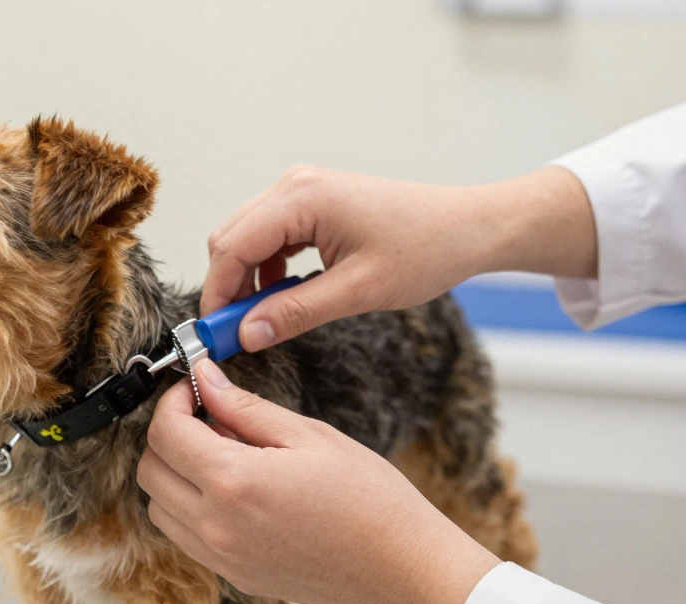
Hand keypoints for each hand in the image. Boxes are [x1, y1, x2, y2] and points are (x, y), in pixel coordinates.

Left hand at [138, 359, 500, 603]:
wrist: (402, 569)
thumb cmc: (370, 499)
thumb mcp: (309, 436)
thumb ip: (246, 408)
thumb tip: (205, 380)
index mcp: (233, 482)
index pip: (165, 433)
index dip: (172, 401)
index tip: (193, 389)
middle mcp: (216, 526)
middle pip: (150, 472)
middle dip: (168, 436)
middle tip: (207, 418)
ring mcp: (222, 558)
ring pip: (160, 509)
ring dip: (176, 476)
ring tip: (225, 456)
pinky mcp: (234, 577)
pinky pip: (187, 537)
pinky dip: (192, 508)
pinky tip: (236, 491)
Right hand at [202, 165, 596, 350]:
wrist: (468, 226)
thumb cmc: (425, 250)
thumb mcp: (358, 291)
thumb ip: (296, 312)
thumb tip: (248, 335)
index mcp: (302, 199)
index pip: (231, 248)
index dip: (217, 294)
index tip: (216, 335)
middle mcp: (294, 185)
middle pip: (230, 239)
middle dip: (228, 287)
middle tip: (238, 334)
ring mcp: (302, 190)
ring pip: (246, 238)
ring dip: (248, 279)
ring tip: (267, 319)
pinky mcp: (313, 201)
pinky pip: (270, 235)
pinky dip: (267, 268)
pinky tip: (288, 296)